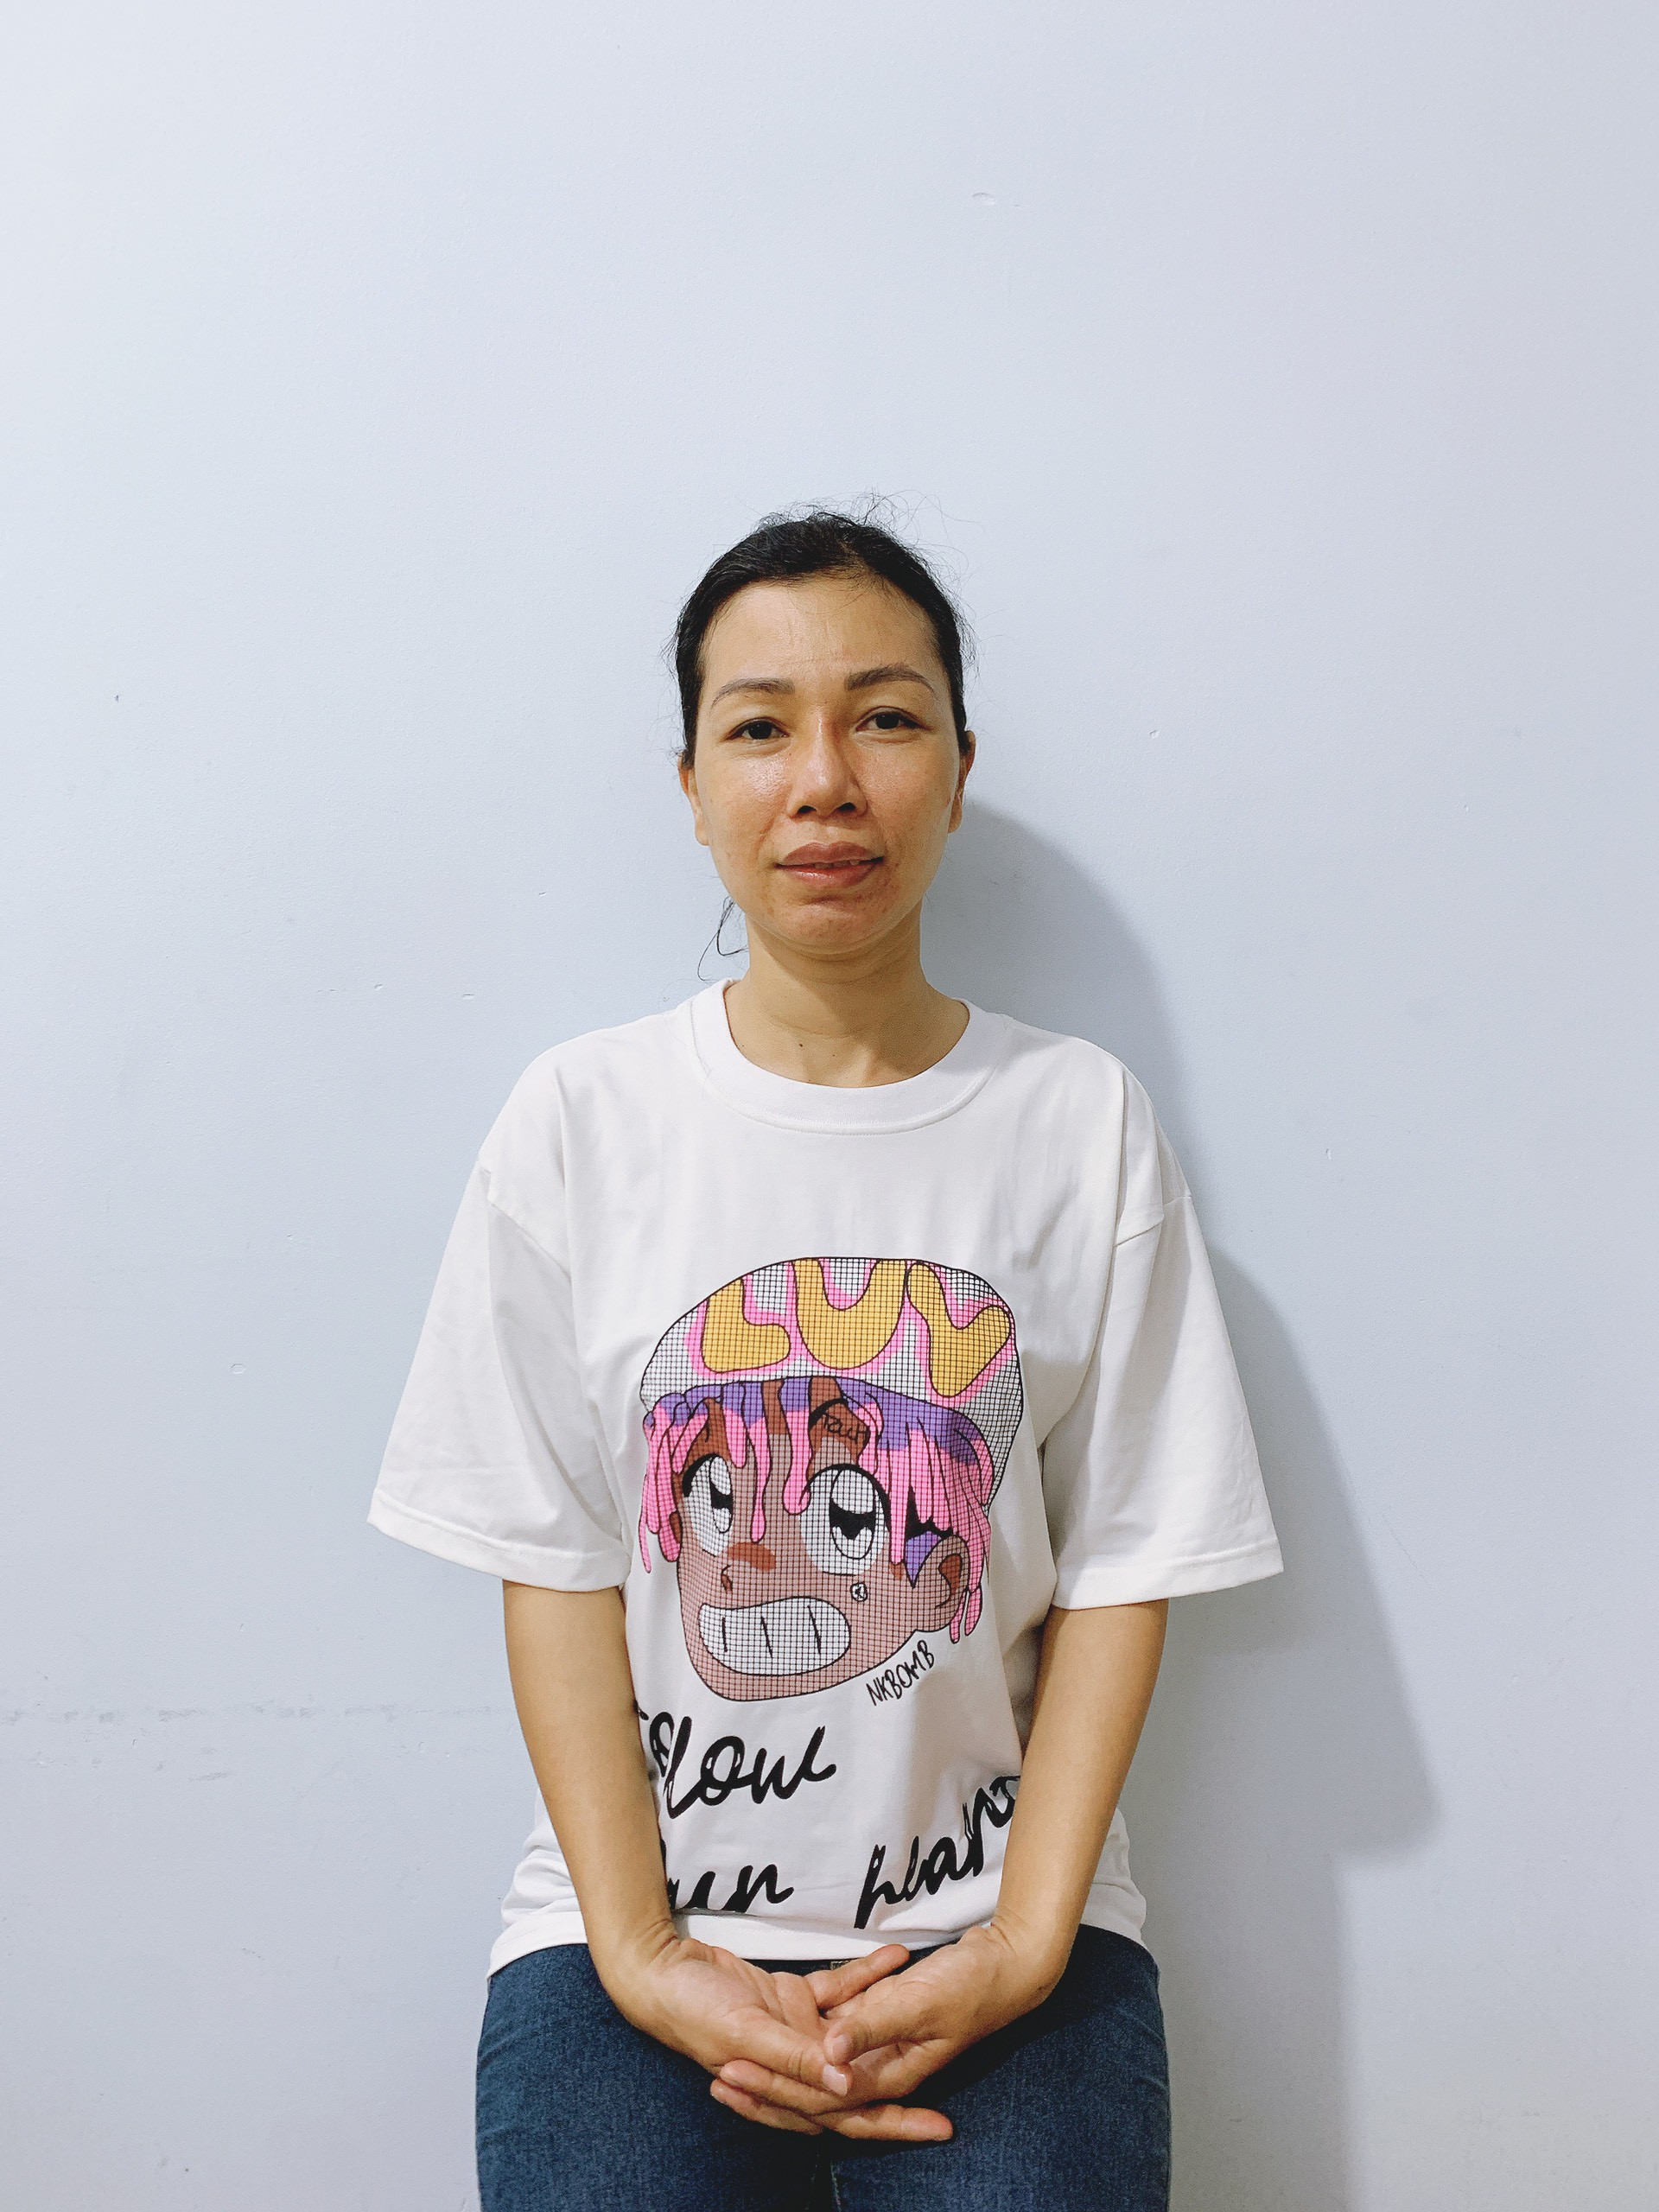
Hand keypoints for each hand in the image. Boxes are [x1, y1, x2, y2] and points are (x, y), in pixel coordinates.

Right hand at [601, 1928, 945, 2139]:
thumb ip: (796, 2057)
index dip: (894, 2124)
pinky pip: (838, 1991)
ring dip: (888, 2021)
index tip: (939, 2127)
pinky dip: (865, 1977)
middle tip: (949, 2094)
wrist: (663, 1970)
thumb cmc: (695, 2009)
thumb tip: (846, 2087)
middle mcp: (796, 2065)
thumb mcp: (747, 2032)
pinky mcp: (791, 1998)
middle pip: (860, 2084)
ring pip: (853, 2036)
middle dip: (904, 2091)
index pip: (849, 2116)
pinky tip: (894, 1959)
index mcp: (785, 2087)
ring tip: (932, 2006)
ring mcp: (796, 2032)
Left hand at [712, 1919, 1061, 2136]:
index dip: (775, 2090)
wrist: (1014, 1960)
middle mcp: (883, 2061)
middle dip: (768, 2086)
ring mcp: (881, 2034)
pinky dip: (821, 2003)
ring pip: (822, 2050)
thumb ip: (873, 2025)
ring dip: (784, 2053)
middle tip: (719, 2079)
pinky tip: (793, 1988)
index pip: (823, 2095)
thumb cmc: (976, 1984)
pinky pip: (844, 2005)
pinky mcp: (884, 2004)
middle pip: (815, 2083)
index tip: (730, 2077)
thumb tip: (829, 2055)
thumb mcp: (921, 2002)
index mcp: (891, 2072)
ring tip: (738, 2045)